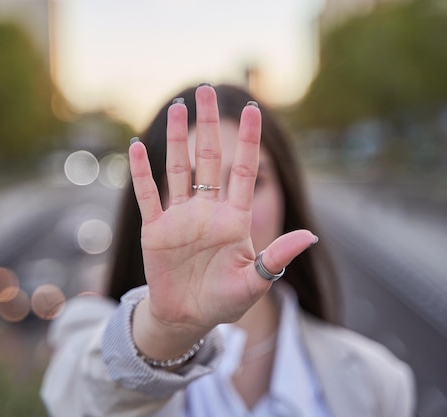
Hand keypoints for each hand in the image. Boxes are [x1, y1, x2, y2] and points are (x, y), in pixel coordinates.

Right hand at [129, 86, 315, 341]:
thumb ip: (275, 258)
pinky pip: (147, 195)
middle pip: (208, 158)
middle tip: (206, 90)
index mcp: (233, 219)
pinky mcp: (156, 229)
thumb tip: (310, 236)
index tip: (252, 109)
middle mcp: (206, 210)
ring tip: (177, 107)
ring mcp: (180, 217)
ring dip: (176, 139)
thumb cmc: (224, 302)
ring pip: (178, 169)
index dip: (247, 140)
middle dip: (208, 125)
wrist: (187, 318)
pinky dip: (142, 172)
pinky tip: (136, 147)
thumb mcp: (253, 283)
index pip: (241, 171)